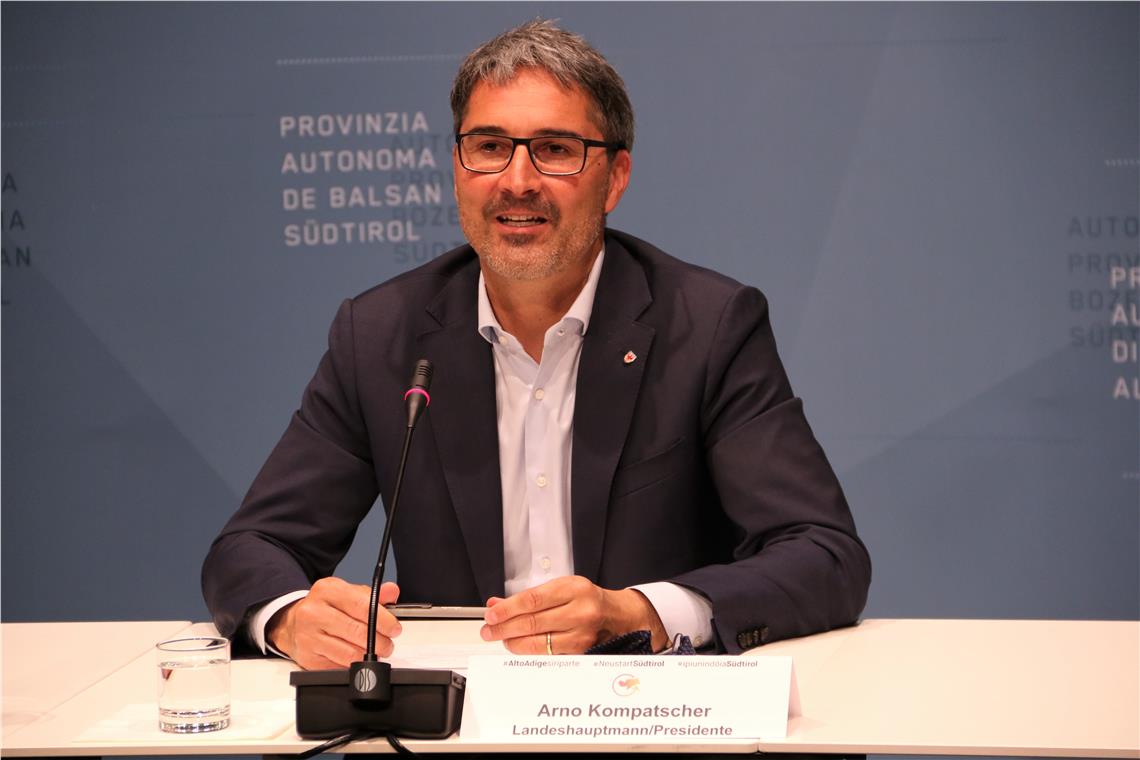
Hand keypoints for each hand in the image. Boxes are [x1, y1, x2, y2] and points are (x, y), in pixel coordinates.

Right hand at [266, 577, 401, 669]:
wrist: (292, 623)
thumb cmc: (324, 608)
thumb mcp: (347, 593)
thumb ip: (372, 594)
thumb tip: (391, 591)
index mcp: (326, 590)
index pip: (363, 606)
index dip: (384, 620)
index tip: (394, 628)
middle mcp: (313, 612)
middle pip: (358, 632)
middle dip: (380, 642)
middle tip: (388, 644)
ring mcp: (308, 636)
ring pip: (350, 653)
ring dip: (368, 656)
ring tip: (374, 651)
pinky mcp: (308, 658)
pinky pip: (339, 667)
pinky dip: (352, 665)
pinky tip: (355, 657)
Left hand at [479, 575, 667, 653]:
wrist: (617, 616)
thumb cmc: (587, 599)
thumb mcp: (561, 587)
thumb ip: (530, 596)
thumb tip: (497, 604)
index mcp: (574, 589)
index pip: (533, 600)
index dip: (508, 609)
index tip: (492, 614)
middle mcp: (580, 612)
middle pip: (532, 623)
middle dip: (504, 628)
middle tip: (489, 630)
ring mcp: (581, 635)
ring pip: (538, 643)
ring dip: (513, 642)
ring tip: (501, 638)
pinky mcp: (580, 652)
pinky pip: (547, 654)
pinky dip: (528, 651)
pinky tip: (519, 645)